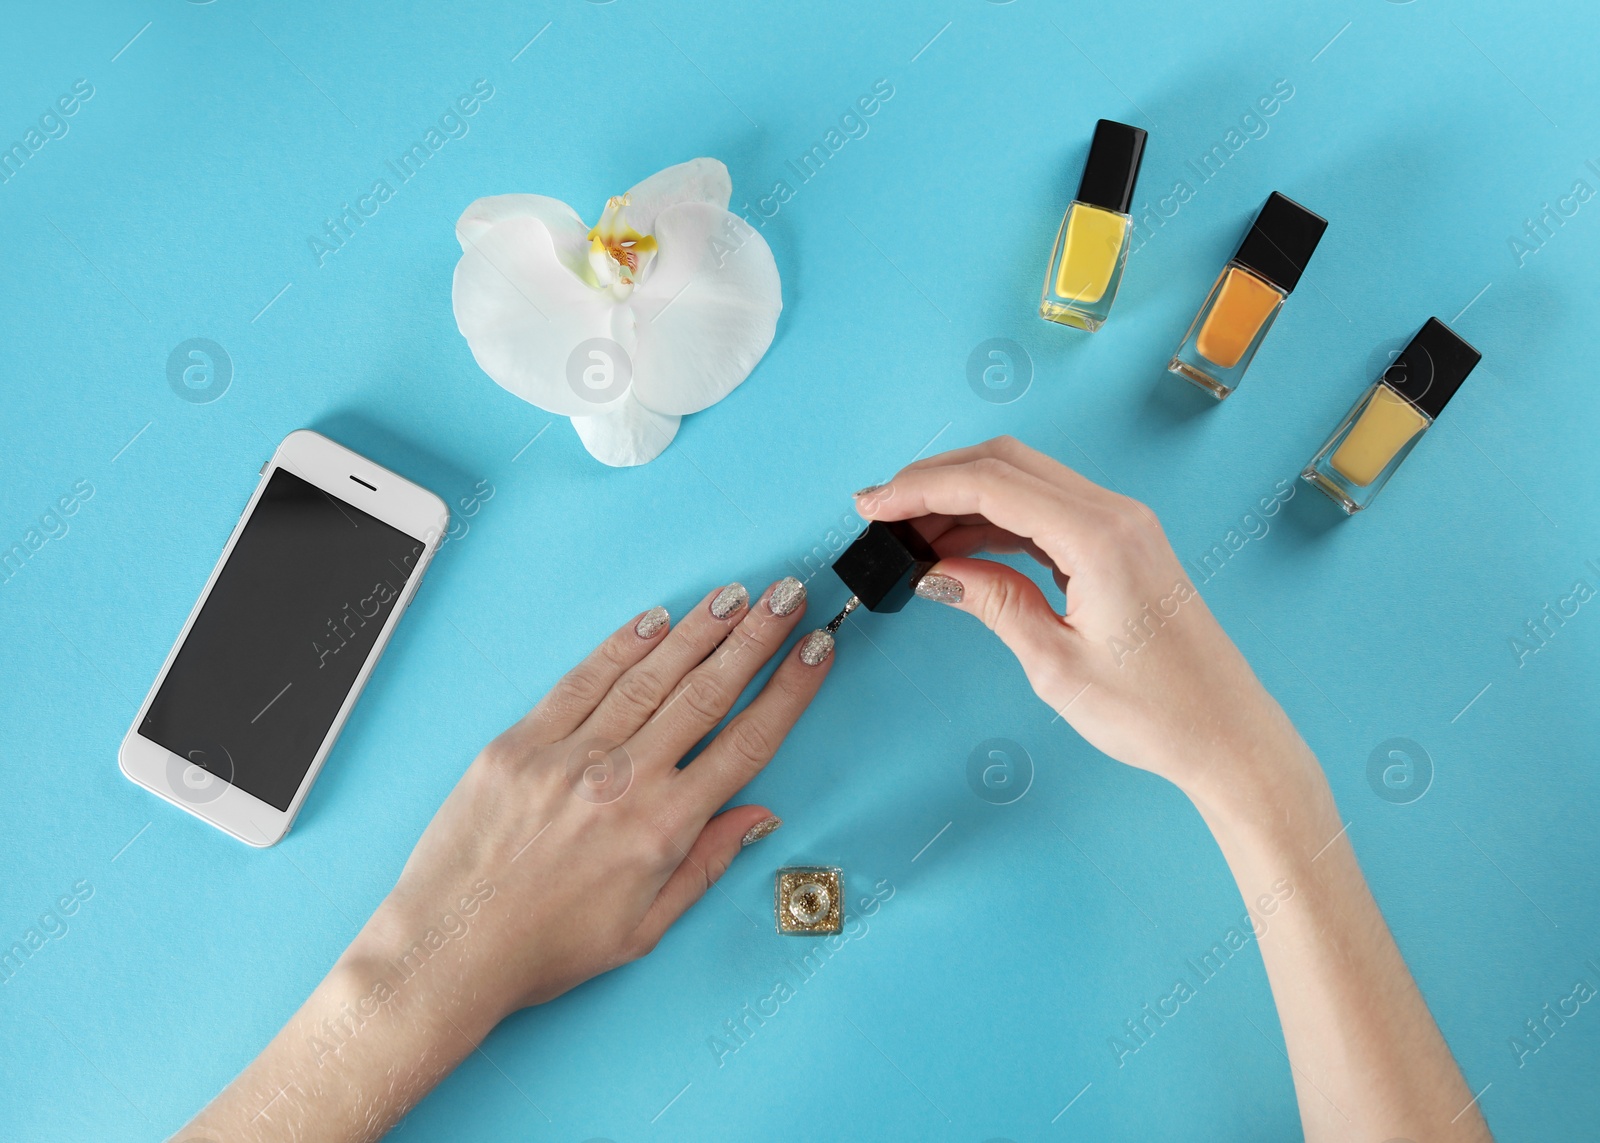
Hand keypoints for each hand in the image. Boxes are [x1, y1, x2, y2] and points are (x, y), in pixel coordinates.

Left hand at [353, 576, 827, 1025]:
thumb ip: (705, 864)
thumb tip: (758, 817)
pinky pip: (581, 682)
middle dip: (755, 637)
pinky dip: (621, 646)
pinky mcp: (518, 744)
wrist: (447, 951)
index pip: (746, 742)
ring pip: (649, 676)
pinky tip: (655, 620)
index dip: (789, 690)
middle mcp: (621, 782)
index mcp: (661, 829)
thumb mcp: (644, 928)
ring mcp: (568, 756)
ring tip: (736, 595)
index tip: (815, 651)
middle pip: (706, 692)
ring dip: (699, 629)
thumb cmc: (542, 949)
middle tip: (788, 597)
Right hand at [858, 437, 1295, 798]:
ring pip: (1024, 482)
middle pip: (1006, 464)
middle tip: (880, 512)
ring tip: (910, 538)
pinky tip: (961, 550)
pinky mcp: (1122, 545)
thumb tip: (937, 572)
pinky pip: (1046, 512)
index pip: (991, 483)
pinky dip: (997, 521)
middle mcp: (1114, 515)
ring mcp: (1122, 525)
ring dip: (964, 500)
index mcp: (1099, 537)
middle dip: (935, 481)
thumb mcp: (1056, 665)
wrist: (1227, 735)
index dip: (920, 488)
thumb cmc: (1156, 711)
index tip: (872, 504)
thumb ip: (993, 604)